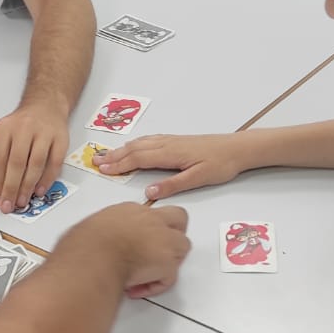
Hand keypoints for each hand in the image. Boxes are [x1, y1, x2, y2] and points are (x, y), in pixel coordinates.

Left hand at [0, 99, 70, 213]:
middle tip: (7, 206)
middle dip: (11, 188)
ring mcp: (44, 133)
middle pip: (16, 163)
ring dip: (27, 186)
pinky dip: (47, 179)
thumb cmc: (22, 124)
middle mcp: (24, 128)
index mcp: (5, 128)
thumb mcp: (3, 134)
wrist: (46, 104)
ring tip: (21, 202)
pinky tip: (39, 191)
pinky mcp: (61, 139)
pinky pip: (54, 163)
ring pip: (35, 164)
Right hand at [84, 201, 190, 297]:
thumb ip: (98, 234)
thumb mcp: (87, 230)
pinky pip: (170, 276)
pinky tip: (138, 288)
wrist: (92, 258)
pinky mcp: (166, 261)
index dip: (146, 230)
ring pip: (182, 246)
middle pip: (178, 218)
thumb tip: (90, 245)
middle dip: (173, 234)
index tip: (137, 242)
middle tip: (159, 251)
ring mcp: (162, 239)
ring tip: (147, 274)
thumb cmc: (83, 247)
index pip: (148, 214)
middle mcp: (149, 220)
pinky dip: (157, 285)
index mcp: (128, 211)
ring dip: (168, 261)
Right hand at [94, 133, 246, 199]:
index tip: (102, 169)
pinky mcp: (177, 141)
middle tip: (95, 161)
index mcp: (170, 154)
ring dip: (122, 148)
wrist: (238, 148)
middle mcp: (168, 144)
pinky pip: (149, 140)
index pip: (138, 159)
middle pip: (135, 149)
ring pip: (141, 143)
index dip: (119, 164)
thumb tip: (150, 192)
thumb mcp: (199, 178)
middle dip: (114, 155)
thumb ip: (173, 184)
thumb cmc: (221, 164)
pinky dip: (135, 143)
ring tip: (106, 154)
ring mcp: (172, 141)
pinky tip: (132, 146)